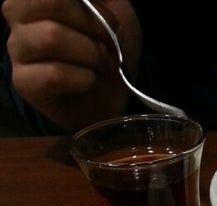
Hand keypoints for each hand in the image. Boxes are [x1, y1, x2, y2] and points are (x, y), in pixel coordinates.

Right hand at [2, 0, 141, 130]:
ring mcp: (17, 49)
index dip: (89, 6)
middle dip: (94, 25)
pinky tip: (89, 81)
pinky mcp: (23, 82)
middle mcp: (16, 15)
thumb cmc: (105, 49)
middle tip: (110, 44)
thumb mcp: (112, 10)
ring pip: (52, 37)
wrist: (108, 98)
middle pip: (52, 3)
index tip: (109, 21)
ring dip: (92, 54)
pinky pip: (54, 74)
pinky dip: (83, 78)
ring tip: (103, 64)